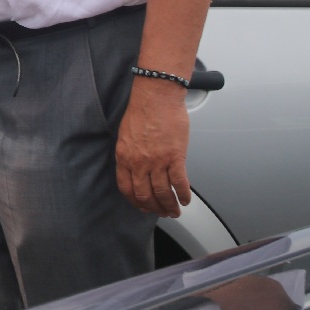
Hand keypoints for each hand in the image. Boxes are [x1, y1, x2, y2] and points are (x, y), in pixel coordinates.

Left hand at [115, 78, 191, 217]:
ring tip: (175, 211)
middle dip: (154, 208)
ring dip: (170, 206)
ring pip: (163, 193)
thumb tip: (137, 169)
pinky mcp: (175, 157)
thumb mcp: (126, 136)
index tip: (142, 207)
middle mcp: (138, 162)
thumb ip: (130, 154)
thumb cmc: (142, 111)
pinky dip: (184, 195)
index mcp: (124, 157)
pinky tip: (186, 200)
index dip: (135, 201)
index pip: (126, 188)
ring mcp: (157, 161)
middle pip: (145, 195)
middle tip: (162, 213)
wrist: (156, 96)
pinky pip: (180, 183)